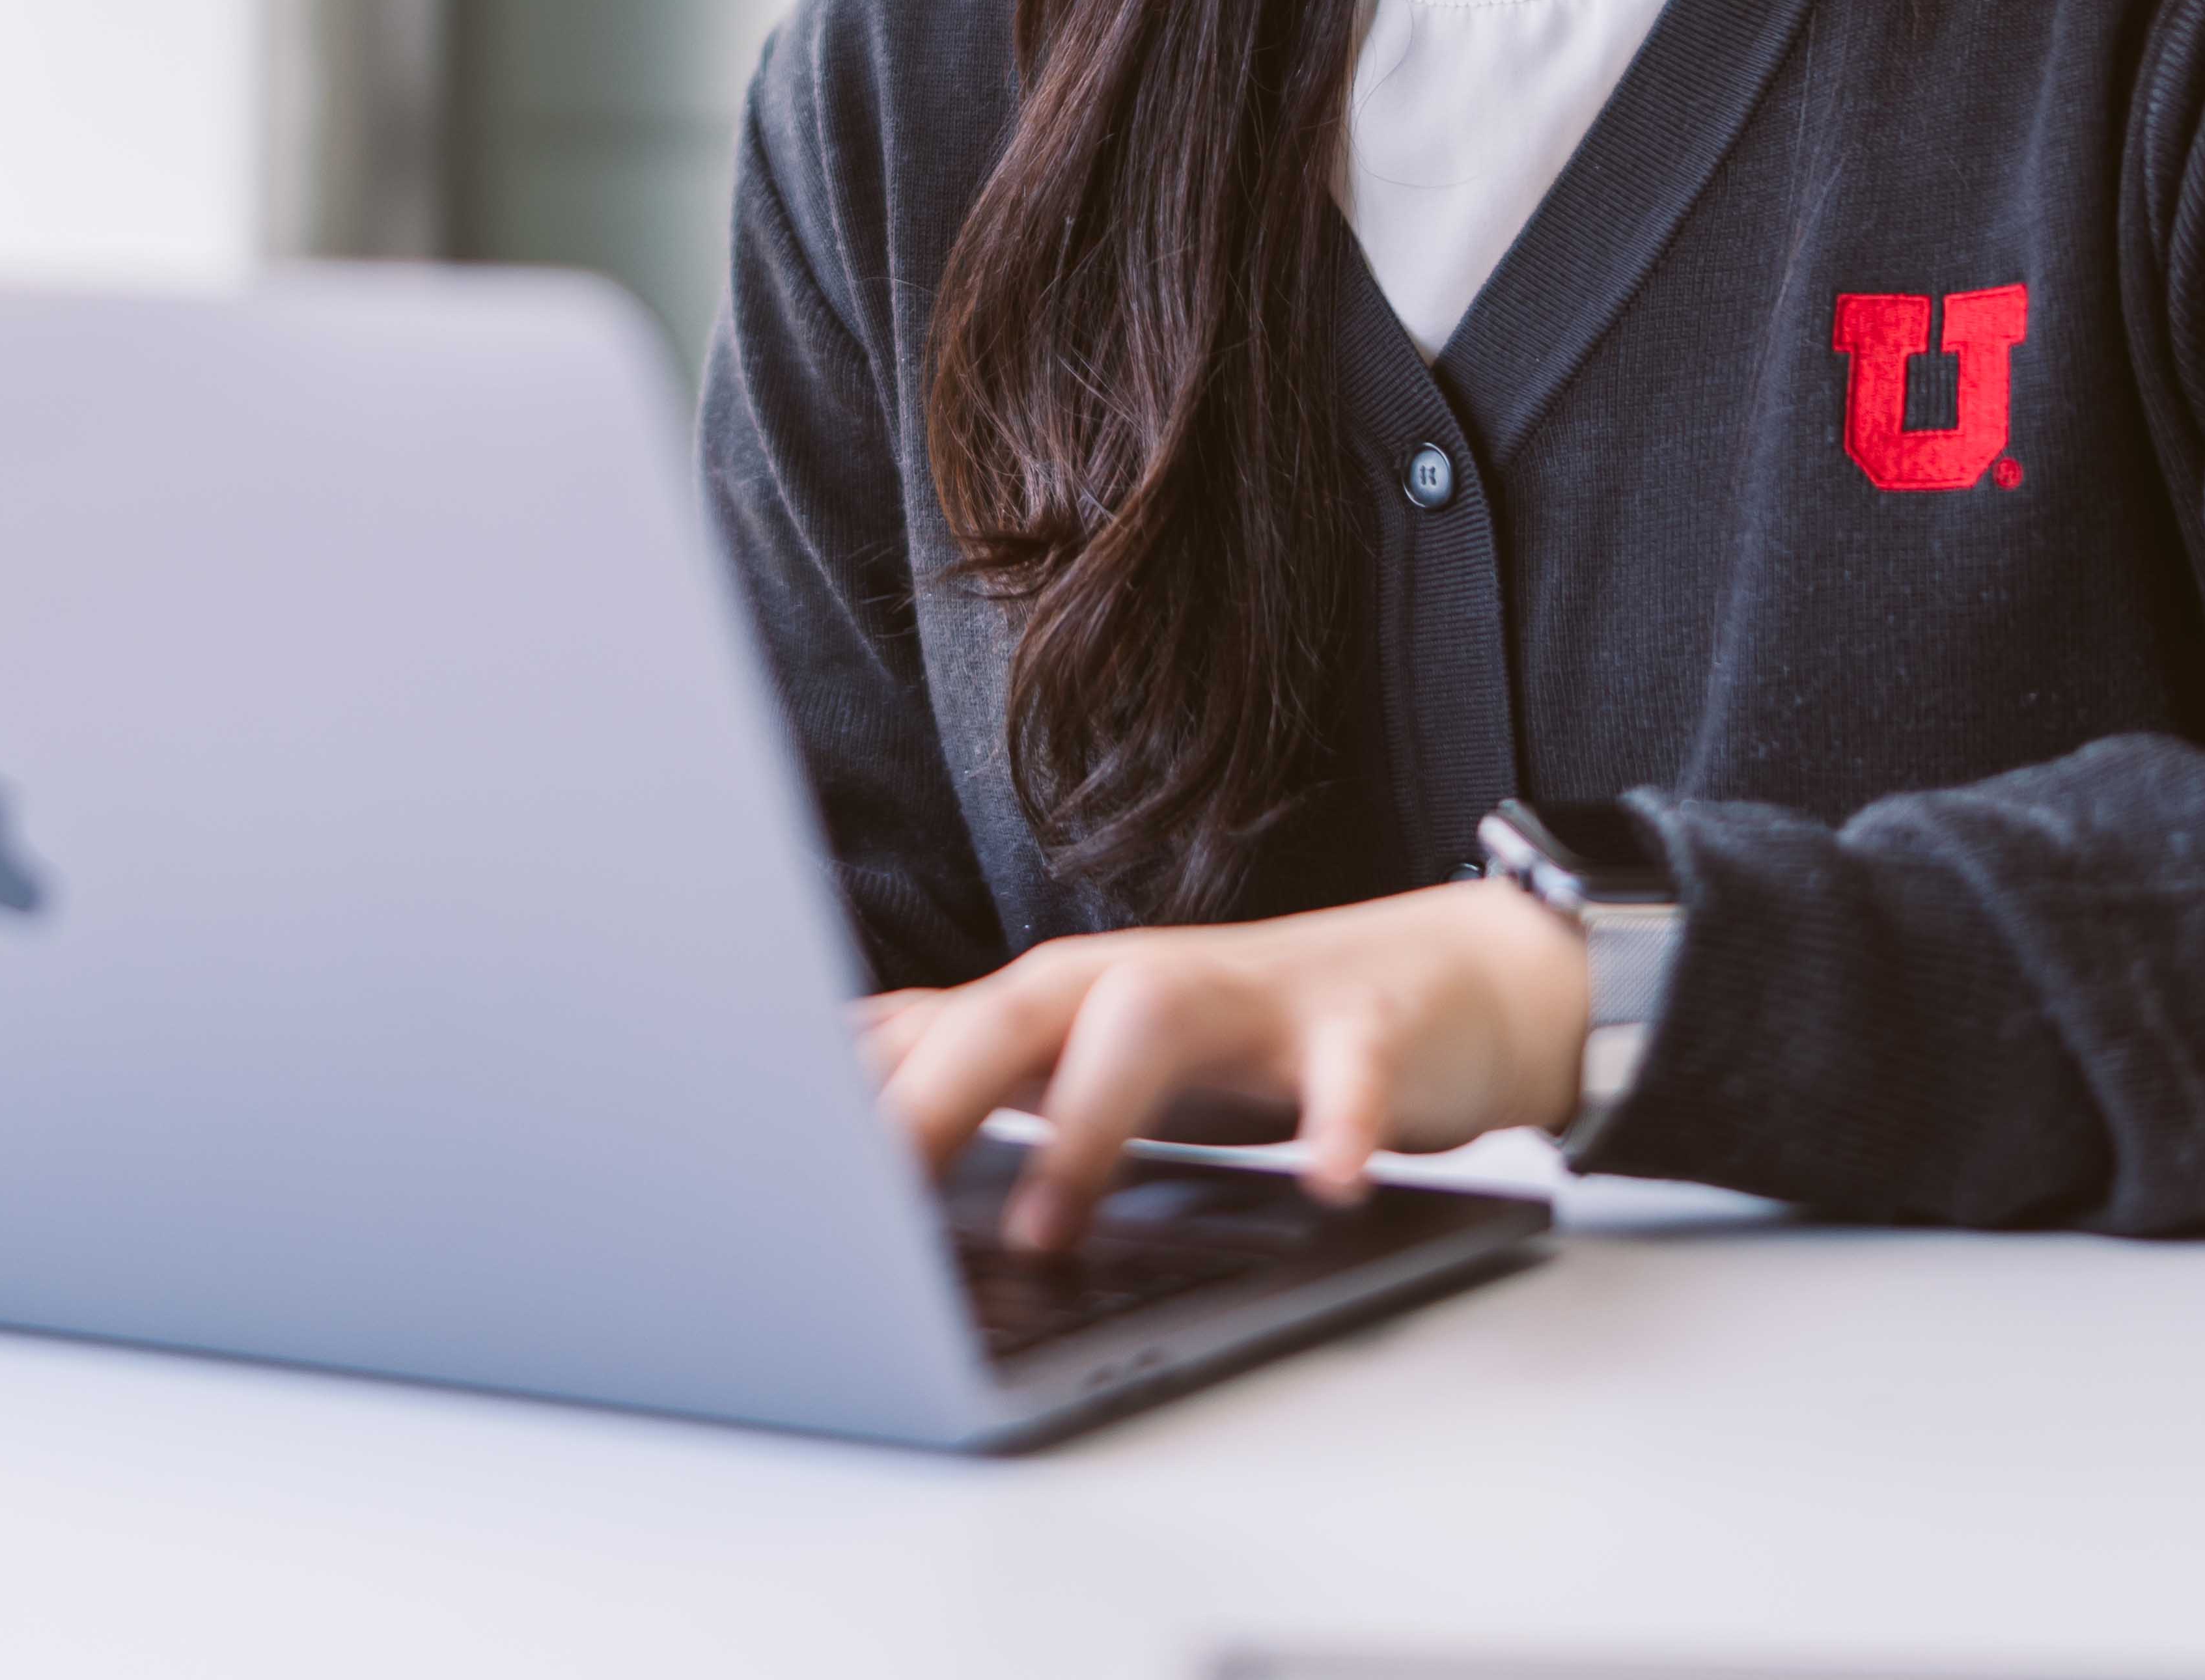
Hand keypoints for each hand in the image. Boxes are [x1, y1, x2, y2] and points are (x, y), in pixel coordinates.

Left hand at [851, 882, 1587, 1250]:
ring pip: (1155, 1026)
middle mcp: (1140, 982)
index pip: (935, 1027)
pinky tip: (1330, 1180)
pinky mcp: (1364, 1030)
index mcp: (1067, 997)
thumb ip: (974, 1063)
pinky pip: (1350, 1073)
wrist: (1442, 980)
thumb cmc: (1243, 1033)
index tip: (762, 1151)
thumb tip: (828, 1084)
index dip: (846, 1087)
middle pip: (1020, 1006)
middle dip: (937, 1087)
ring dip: (1095, 1121)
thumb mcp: (1093, 1052)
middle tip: (868, 1184)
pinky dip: (1340, 1123)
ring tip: (1050, 1223)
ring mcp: (1254, 1000)